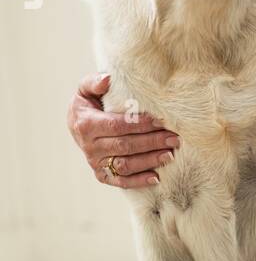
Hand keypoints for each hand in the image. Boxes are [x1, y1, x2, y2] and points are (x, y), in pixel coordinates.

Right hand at [67, 73, 179, 188]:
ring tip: (170, 154)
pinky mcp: (102, 174)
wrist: (76, 124)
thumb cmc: (88, 103)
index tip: (161, 121)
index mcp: (86, 124)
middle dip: (152, 142)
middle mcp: (90, 146)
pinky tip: (157, 177)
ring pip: (125, 165)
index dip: (140, 124)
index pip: (117, 125)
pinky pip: (121, 181)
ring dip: (149, 161)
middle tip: (174, 139)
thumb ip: (95, 82)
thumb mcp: (86, 89)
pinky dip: (138, 181)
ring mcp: (95, 162)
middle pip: (125, 146)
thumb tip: (107, 79)